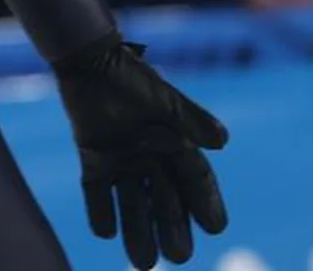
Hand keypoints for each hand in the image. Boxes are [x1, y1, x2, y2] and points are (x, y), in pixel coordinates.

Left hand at [57, 36, 230, 269]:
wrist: (90, 62)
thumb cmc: (132, 78)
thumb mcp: (164, 99)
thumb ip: (191, 119)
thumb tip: (223, 141)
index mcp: (174, 143)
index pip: (196, 180)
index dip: (207, 203)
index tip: (216, 227)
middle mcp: (150, 157)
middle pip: (166, 201)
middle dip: (172, 229)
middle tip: (178, 257)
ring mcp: (122, 160)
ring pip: (133, 204)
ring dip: (137, 231)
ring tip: (143, 263)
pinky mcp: (94, 159)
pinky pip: (97, 193)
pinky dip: (100, 212)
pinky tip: (105, 232)